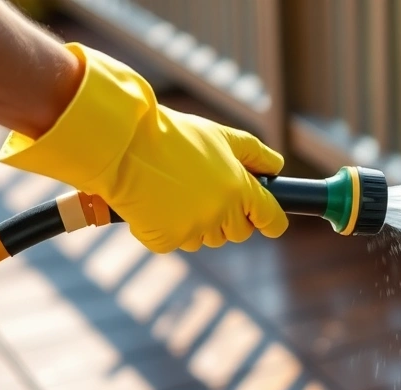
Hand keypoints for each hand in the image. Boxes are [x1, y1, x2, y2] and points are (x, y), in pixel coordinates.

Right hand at [0, 43, 287, 252]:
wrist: (123, 144)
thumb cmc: (172, 136)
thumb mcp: (219, 136)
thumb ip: (254, 153)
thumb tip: (277, 167)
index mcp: (240, 188)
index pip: (270, 218)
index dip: (270, 220)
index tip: (268, 221)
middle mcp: (222, 212)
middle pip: (237, 233)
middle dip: (227, 219)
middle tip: (204, 194)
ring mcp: (194, 229)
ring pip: (205, 239)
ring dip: (196, 224)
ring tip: (175, 193)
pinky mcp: (166, 240)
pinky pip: (175, 242)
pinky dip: (165, 229)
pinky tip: (155, 204)